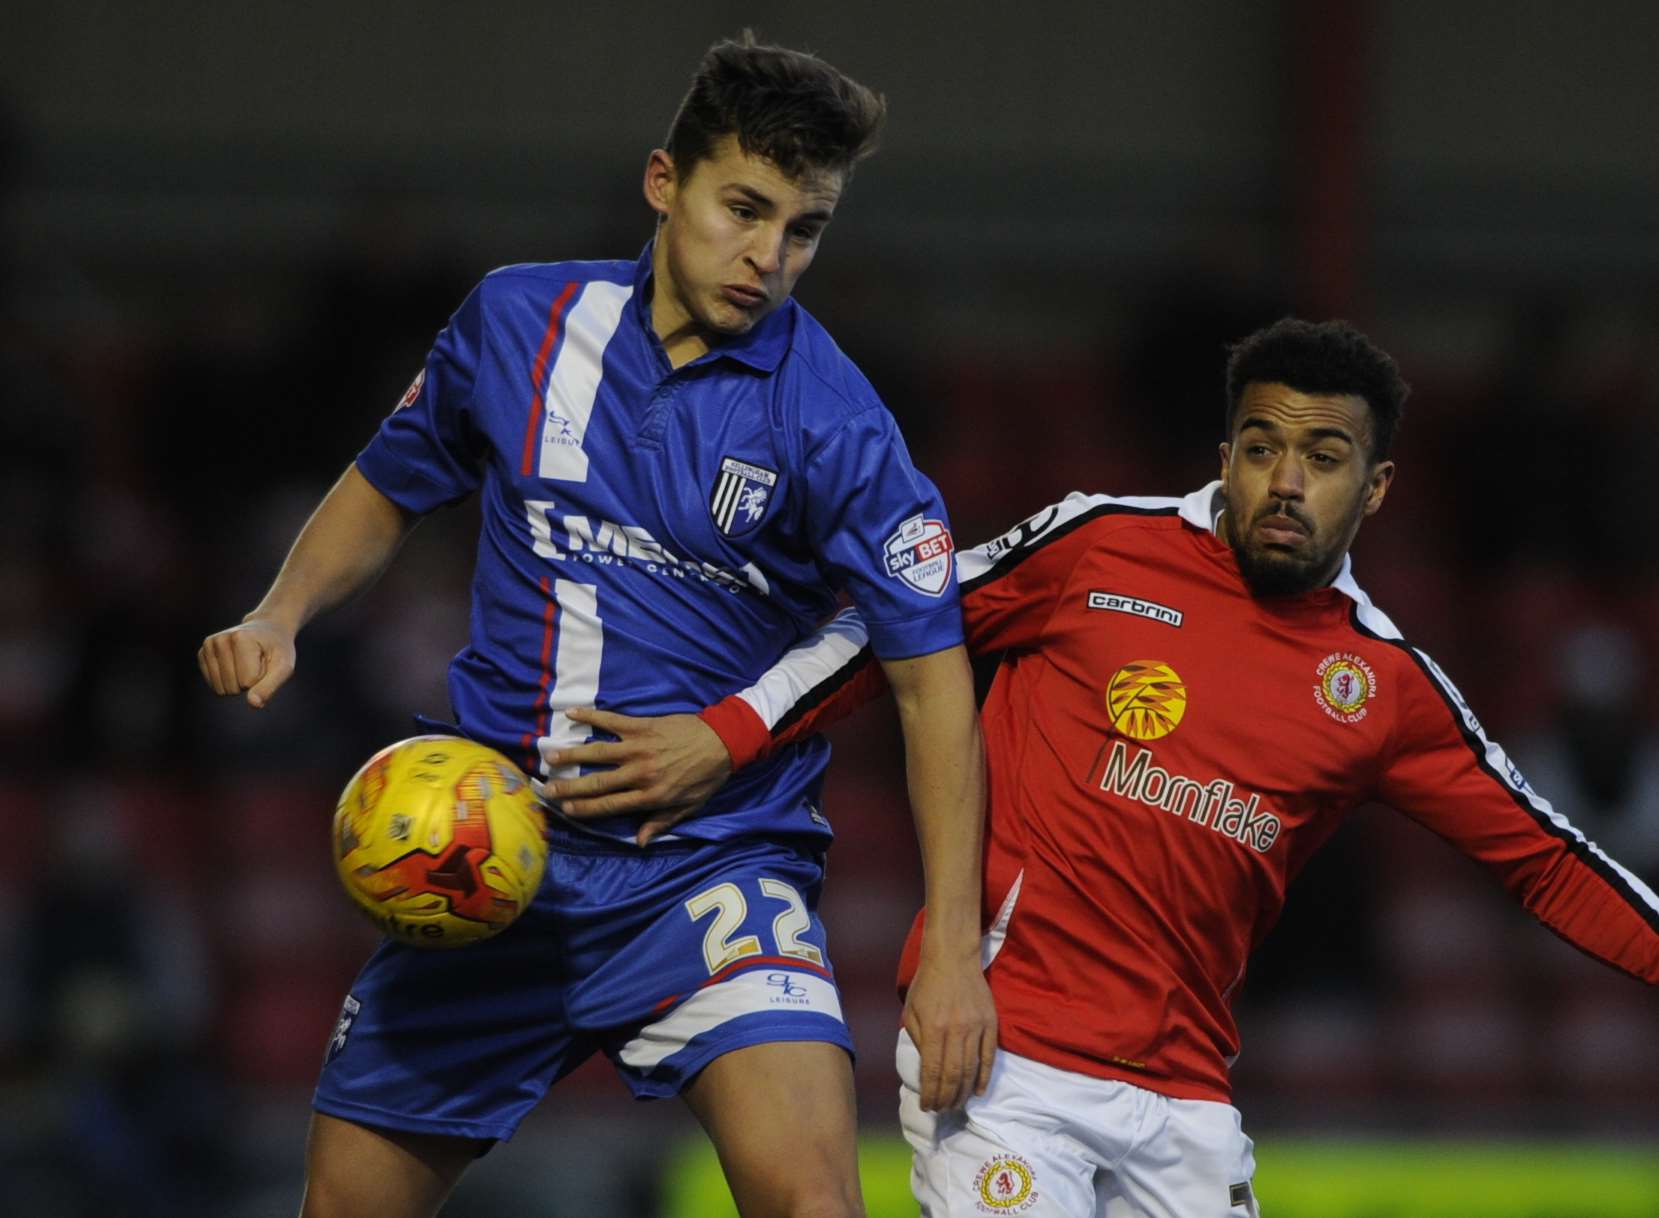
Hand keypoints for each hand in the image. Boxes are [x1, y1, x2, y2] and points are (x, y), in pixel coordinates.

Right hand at [197, 618, 295, 708]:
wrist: (268, 629)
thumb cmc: (278, 649)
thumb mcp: (284, 667)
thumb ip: (270, 687)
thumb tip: (253, 704)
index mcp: (239, 638)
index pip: (248, 682)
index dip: (261, 677)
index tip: (266, 660)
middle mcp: (219, 640)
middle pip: (233, 687)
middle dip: (249, 681)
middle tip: (257, 661)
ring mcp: (208, 646)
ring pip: (222, 690)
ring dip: (238, 683)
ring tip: (247, 662)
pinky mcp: (202, 654)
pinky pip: (214, 687)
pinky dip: (227, 681)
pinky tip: (235, 663)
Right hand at [546, 707, 732, 844]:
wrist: (724, 741)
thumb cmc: (706, 777)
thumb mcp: (689, 807)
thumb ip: (662, 822)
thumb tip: (639, 842)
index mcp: (650, 795)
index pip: (610, 805)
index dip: (585, 808)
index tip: (565, 809)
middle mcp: (640, 772)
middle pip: (597, 782)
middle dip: (569, 787)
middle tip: (547, 788)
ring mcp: (639, 747)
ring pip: (598, 752)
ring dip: (572, 753)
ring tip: (550, 755)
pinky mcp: (642, 726)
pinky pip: (612, 720)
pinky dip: (592, 715)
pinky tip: (572, 713)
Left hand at [901, 945, 996, 1110]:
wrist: (953, 958)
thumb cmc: (927, 985)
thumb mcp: (911, 1011)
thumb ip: (918, 1040)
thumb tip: (926, 1070)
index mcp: (933, 1029)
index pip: (932, 1071)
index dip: (930, 1093)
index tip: (926, 1106)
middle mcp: (956, 1031)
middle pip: (953, 1075)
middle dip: (945, 1098)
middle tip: (941, 1110)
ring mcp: (976, 1027)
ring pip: (971, 1070)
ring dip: (962, 1093)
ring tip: (955, 1105)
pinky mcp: (991, 1024)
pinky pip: (989, 1057)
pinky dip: (983, 1077)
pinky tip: (976, 1091)